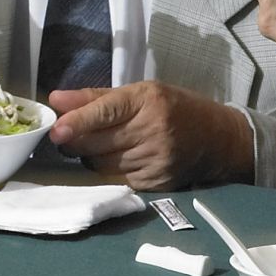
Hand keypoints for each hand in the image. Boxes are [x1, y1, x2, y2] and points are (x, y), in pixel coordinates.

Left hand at [46, 81, 254, 189]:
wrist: (219, 140)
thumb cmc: (176, 109)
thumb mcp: (142, 93)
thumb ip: (96, 98)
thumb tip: (56, 100)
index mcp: (148, 100)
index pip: (106, 112)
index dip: (79, 122)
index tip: (57, 129)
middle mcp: (153, 130)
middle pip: (98, 143)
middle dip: (75, 142)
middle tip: (66, 136)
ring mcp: (155, 160)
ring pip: (103, 164)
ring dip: (92, 157)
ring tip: (101, 145)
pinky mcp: (156, 182)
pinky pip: (117, 178)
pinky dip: (109, 170)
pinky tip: (119, 159)